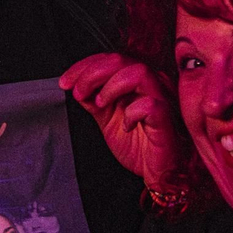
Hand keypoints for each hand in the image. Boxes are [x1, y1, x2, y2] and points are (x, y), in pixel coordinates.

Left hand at [61, 53, 191, 186]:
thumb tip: (75, 85)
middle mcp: (151, 85)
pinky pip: (150, 105)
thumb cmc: (139, 145)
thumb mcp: (106, 119)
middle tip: (78, 92)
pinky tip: (126, 126)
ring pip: (139, 72)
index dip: (83, 66)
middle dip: (91, 73)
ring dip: (111, 86)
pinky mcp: (167, 119)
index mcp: (136, 82)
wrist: (157, 172)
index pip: (109, 60)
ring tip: (100, 104)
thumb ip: (93, 100)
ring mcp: (162, 99)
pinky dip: (132, 113)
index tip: (65, 82)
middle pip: (121, 60)